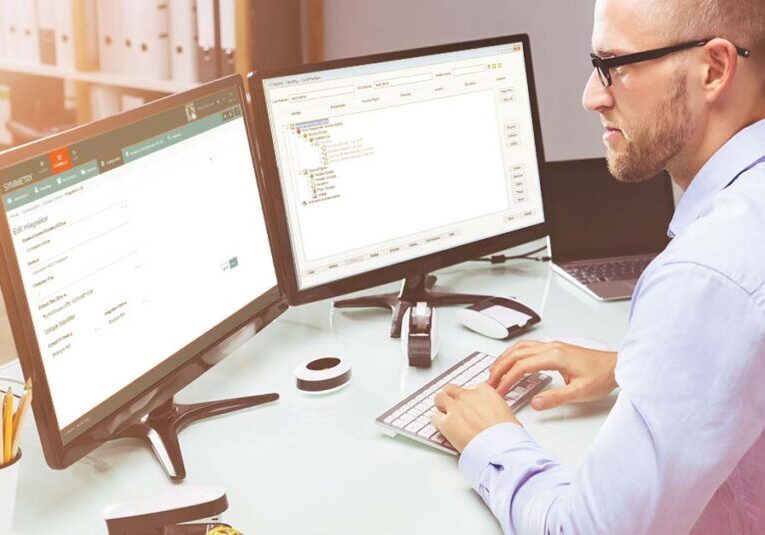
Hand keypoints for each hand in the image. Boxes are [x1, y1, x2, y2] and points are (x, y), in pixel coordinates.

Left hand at [431, 383, 518, 452]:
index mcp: (484, 391)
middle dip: (452, 397)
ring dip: (441, 405)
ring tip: (445, 415)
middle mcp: (467, 396)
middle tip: (454, 408)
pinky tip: (443, 428)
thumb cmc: (507, 434)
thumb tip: (494, 415)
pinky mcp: (446, 423)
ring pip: (439, 398)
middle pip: (451, 389)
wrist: (500, 447)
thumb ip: (495, 409)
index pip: (471, 388)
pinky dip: (438, 422)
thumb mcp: (507, 414)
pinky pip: (434, 417)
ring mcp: (455, 408)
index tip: (471, 406)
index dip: (470, 399)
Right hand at [487, 340, 617, 409]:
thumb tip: (535, 403)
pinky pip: (528, 347)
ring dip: (505, 358)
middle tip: (490, 382)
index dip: (507, 378)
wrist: (617, 366)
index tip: (499, 390)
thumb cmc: (602, 377)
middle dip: (500, 367)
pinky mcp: (556, 348)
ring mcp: (553, 346)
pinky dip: (515, 354)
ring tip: (495, 371)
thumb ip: (555, 398)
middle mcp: (552, 347)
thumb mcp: (580, 393)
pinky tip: (512, 362)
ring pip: (520, 347)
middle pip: (516, 353)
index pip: (522, 366)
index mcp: (555, 356)